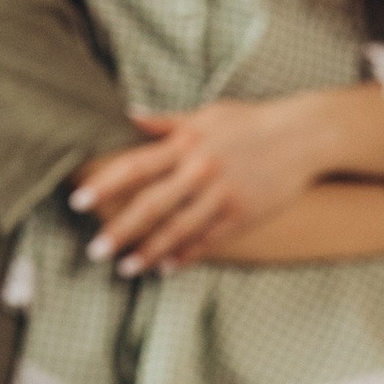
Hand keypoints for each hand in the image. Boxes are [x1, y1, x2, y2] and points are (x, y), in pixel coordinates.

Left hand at [70, 97, 332, 269]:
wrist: (304, 135)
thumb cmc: (251, 122)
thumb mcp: (208, 114)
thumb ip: (167, 122)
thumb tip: (128, 117)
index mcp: (187, 143)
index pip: (135, 165)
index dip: (104, 185)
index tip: (79, 202)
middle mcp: (201, 169)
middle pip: (151, 205)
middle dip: (120, 229)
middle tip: (94, 250)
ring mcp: (223, 194)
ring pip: (178, 230)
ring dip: (149, 251)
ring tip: (126, 268)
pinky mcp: (243, 214)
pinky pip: (208, 240)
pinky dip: (185, 256)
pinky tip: (166, 268)